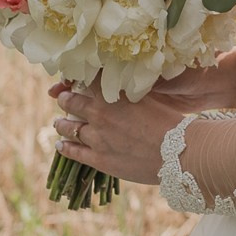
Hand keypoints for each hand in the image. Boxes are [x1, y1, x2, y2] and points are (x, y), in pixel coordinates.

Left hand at [49, 71, 235, 186]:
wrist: (177, 152)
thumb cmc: (169, 121)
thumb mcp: (148, 97)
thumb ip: (128, 89)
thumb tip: (119, 82)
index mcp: (111, 95)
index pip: (85, 79)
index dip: (77, 76)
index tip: (73, 76)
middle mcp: (99, 114)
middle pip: (70, 102)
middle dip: (65, 98)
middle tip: (63, 97)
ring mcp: (96, 138)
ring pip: (68, 128)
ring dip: (61, 124)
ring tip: (59, 123)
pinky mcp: (98, 159)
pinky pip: (73, 152)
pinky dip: (65, 147)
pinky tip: (61, 144)